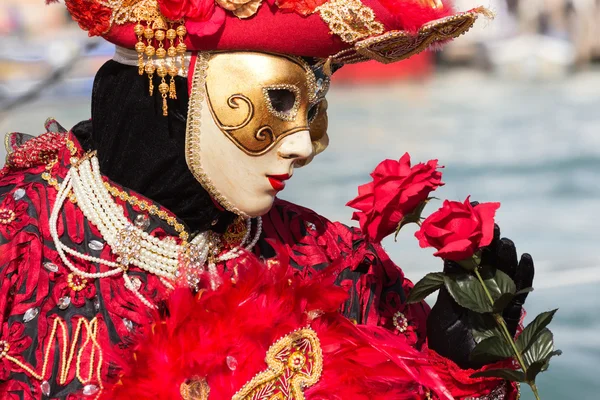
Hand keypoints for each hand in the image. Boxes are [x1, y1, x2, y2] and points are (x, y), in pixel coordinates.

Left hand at [426, 222, 534, 368]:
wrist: (454, 362)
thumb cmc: (444, 332)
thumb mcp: (443, 301)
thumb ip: (449, 279)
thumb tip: (447, 250)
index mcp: (463, 282)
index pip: (470, 256)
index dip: (472, 238)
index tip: (472, 218)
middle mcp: (481, 287)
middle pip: (489, 260)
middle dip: (491, 243)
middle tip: (491, 226)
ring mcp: (497, 298)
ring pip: (505, 272)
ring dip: (506, 257)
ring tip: (505, 241)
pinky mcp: (510, 312)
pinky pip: (520, 292)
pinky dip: (524, 276)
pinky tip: (525, 259)